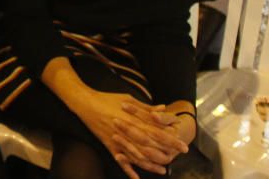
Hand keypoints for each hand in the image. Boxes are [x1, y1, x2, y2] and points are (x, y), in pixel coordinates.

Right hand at [71, 91, 185, 178]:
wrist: (85, 103)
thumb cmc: (107, 98)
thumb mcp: (128, 98)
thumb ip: (146, 107)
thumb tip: (163, 109)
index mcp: (134, 118)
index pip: (157, 131)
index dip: (171, 140)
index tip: (183, 145)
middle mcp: (128, 131)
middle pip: (150, 146)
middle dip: (165, 153)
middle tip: (177, 159)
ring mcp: (118, 139)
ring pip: (137, 156)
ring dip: (151, 164)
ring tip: (163, 170)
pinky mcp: (109, 145)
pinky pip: (120, 160)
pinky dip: (128, 170)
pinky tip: (136, 178)